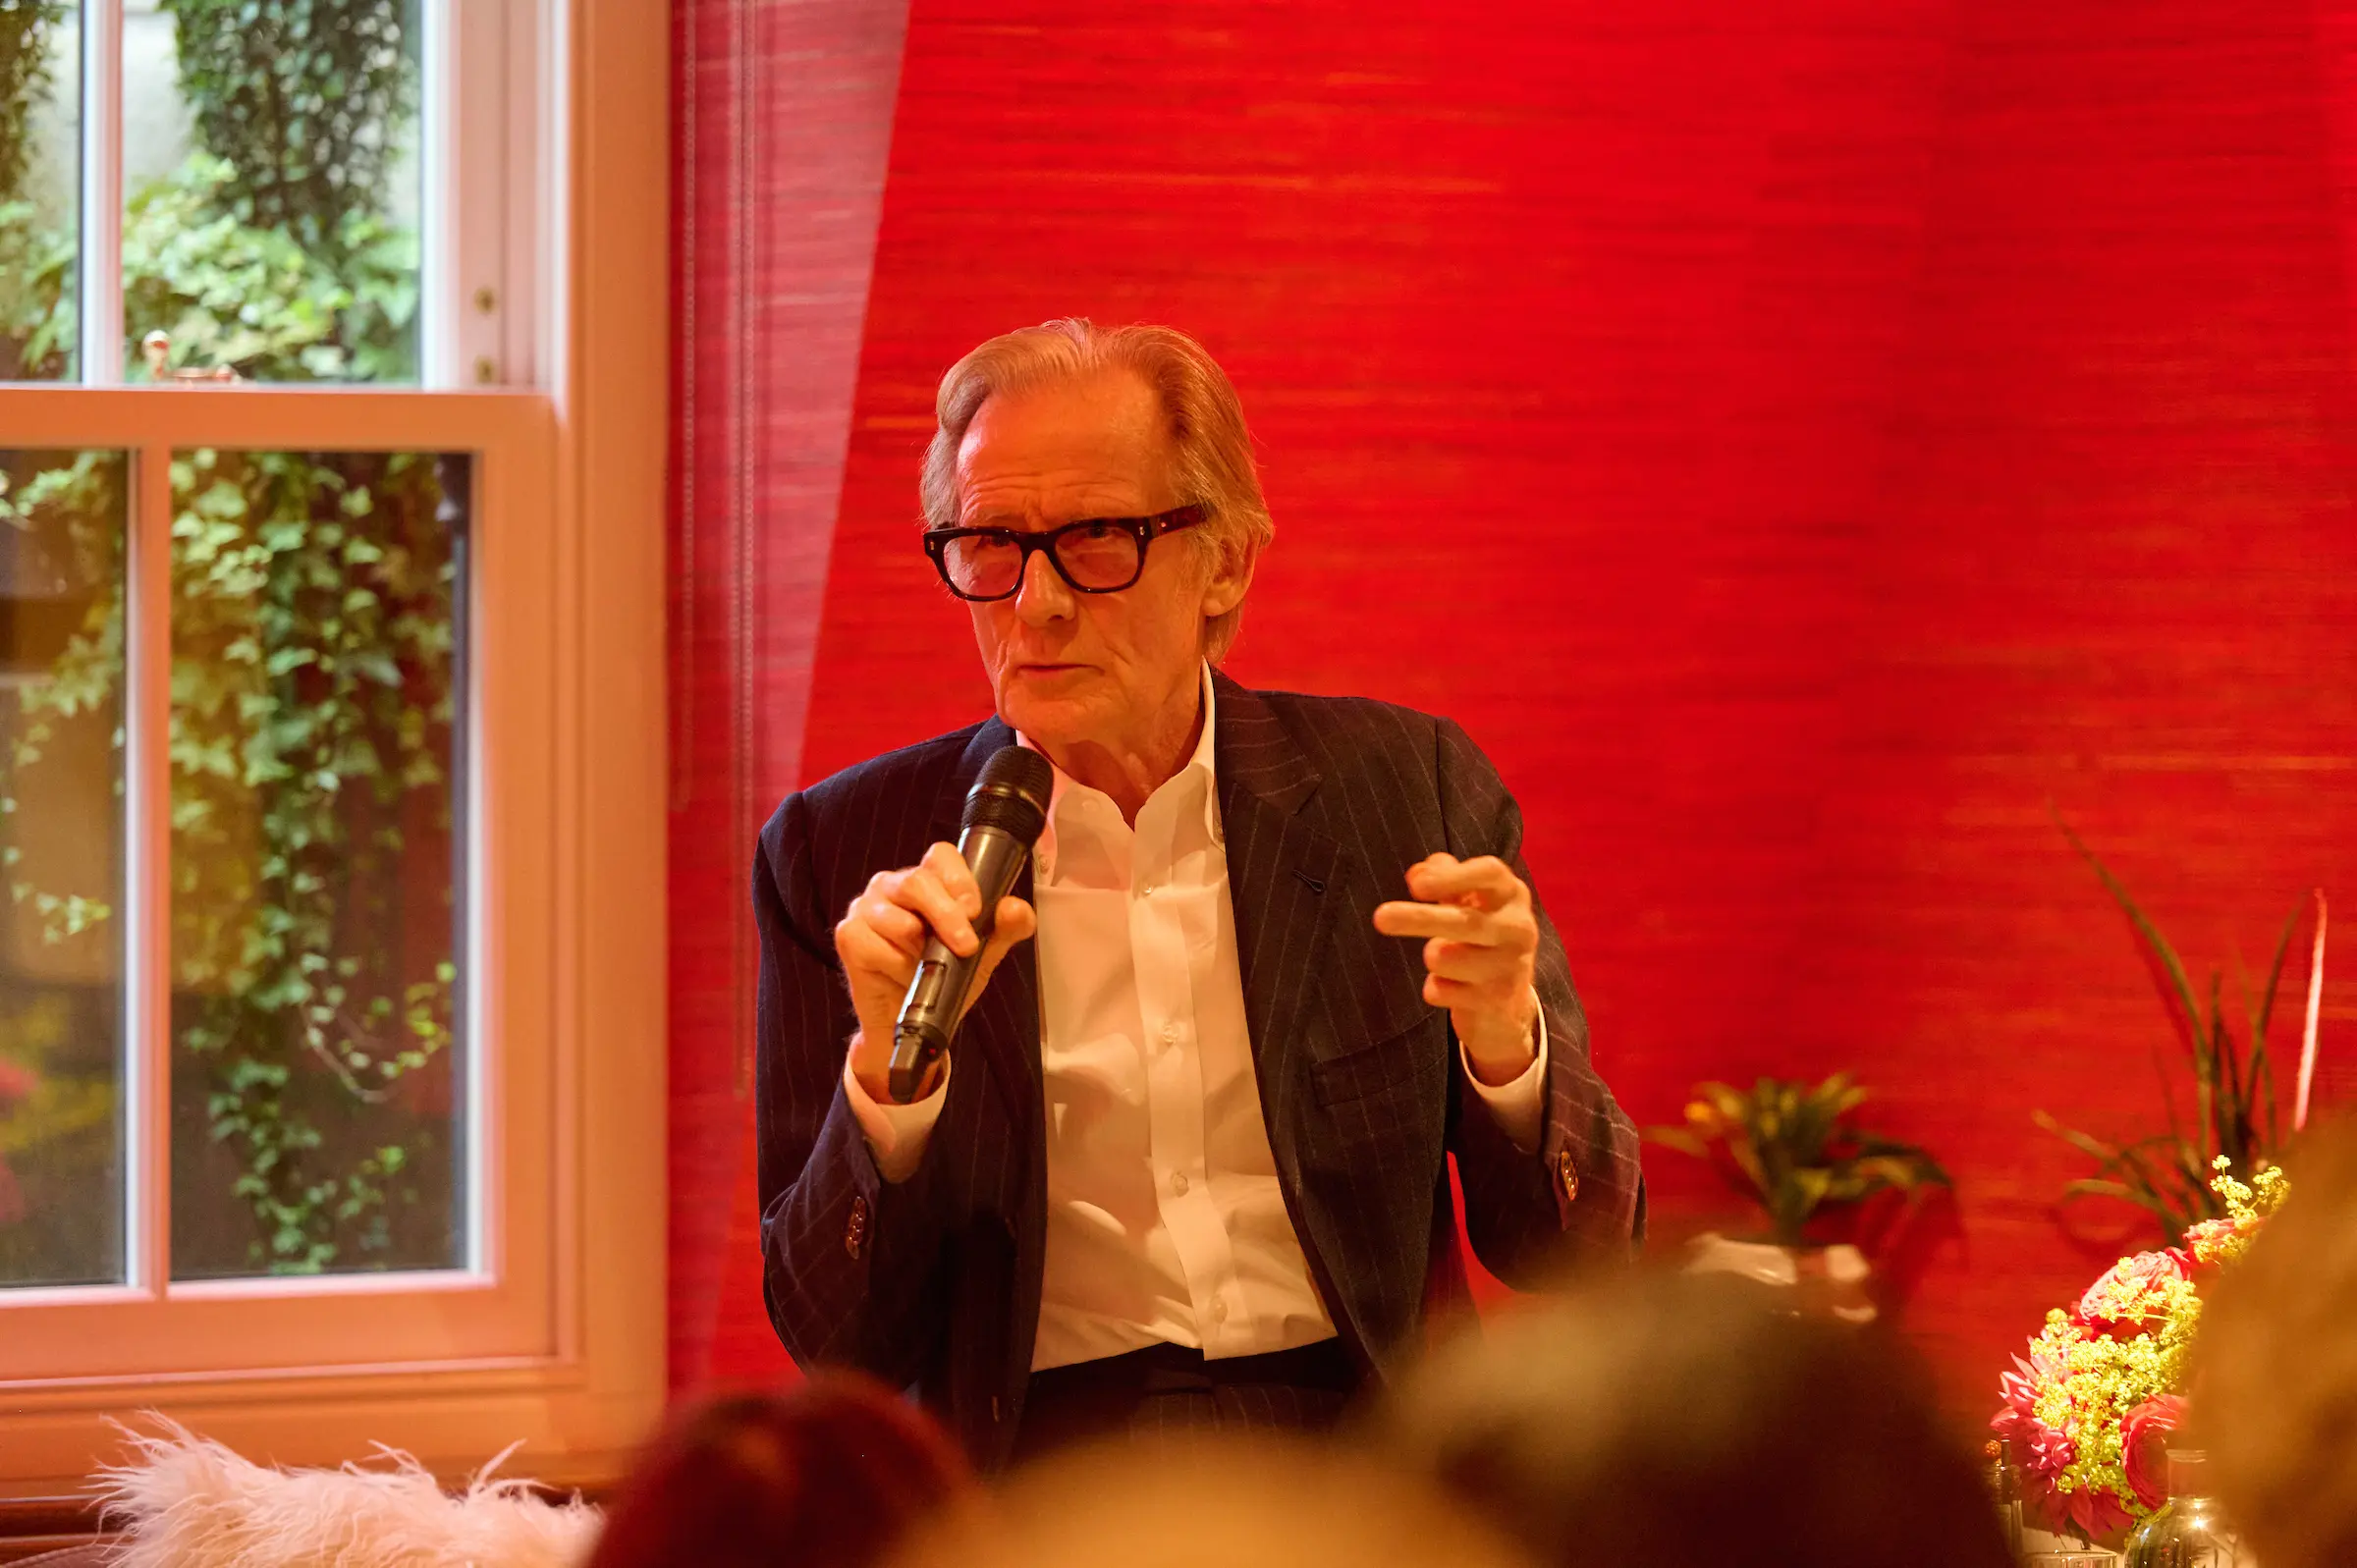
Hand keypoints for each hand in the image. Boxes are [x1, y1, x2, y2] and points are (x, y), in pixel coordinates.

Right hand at [835, 841, 1036, 1101]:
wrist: (914, 1022)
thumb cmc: (946, 977)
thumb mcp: (985, 954)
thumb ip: (1005, 929)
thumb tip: (1014, 909)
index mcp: (928, 879)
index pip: (940, 856)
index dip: (959, 879)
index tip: (975, 910)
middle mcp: (893, 885)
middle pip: (916, 882)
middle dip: (946, 915)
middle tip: (966, 946)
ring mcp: (866, 907)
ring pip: (895, 918)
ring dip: (918, 950)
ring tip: (925, 965)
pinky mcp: (849, 935)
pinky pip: (873, 945)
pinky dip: (894, 965)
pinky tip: (899, 974)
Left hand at [1372, 852, 1539, 1085]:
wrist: (1509, 999)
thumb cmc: (1481, 936)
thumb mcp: (1468, 900)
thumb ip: (1443, 878)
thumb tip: (1417, 873)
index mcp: (1510, 894)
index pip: (1490, 873)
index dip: (1452, 877)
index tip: (1415, 886)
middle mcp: (1518, 928)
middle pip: (1466, 921)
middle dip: (1420, 918)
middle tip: (1380, 917)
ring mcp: (1510, 966)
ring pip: (1446, 958)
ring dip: (1432, 956)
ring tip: (1440, 957)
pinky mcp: (1496, 1000)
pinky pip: (1441, 991)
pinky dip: (1434, 988)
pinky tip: (1450, 986)